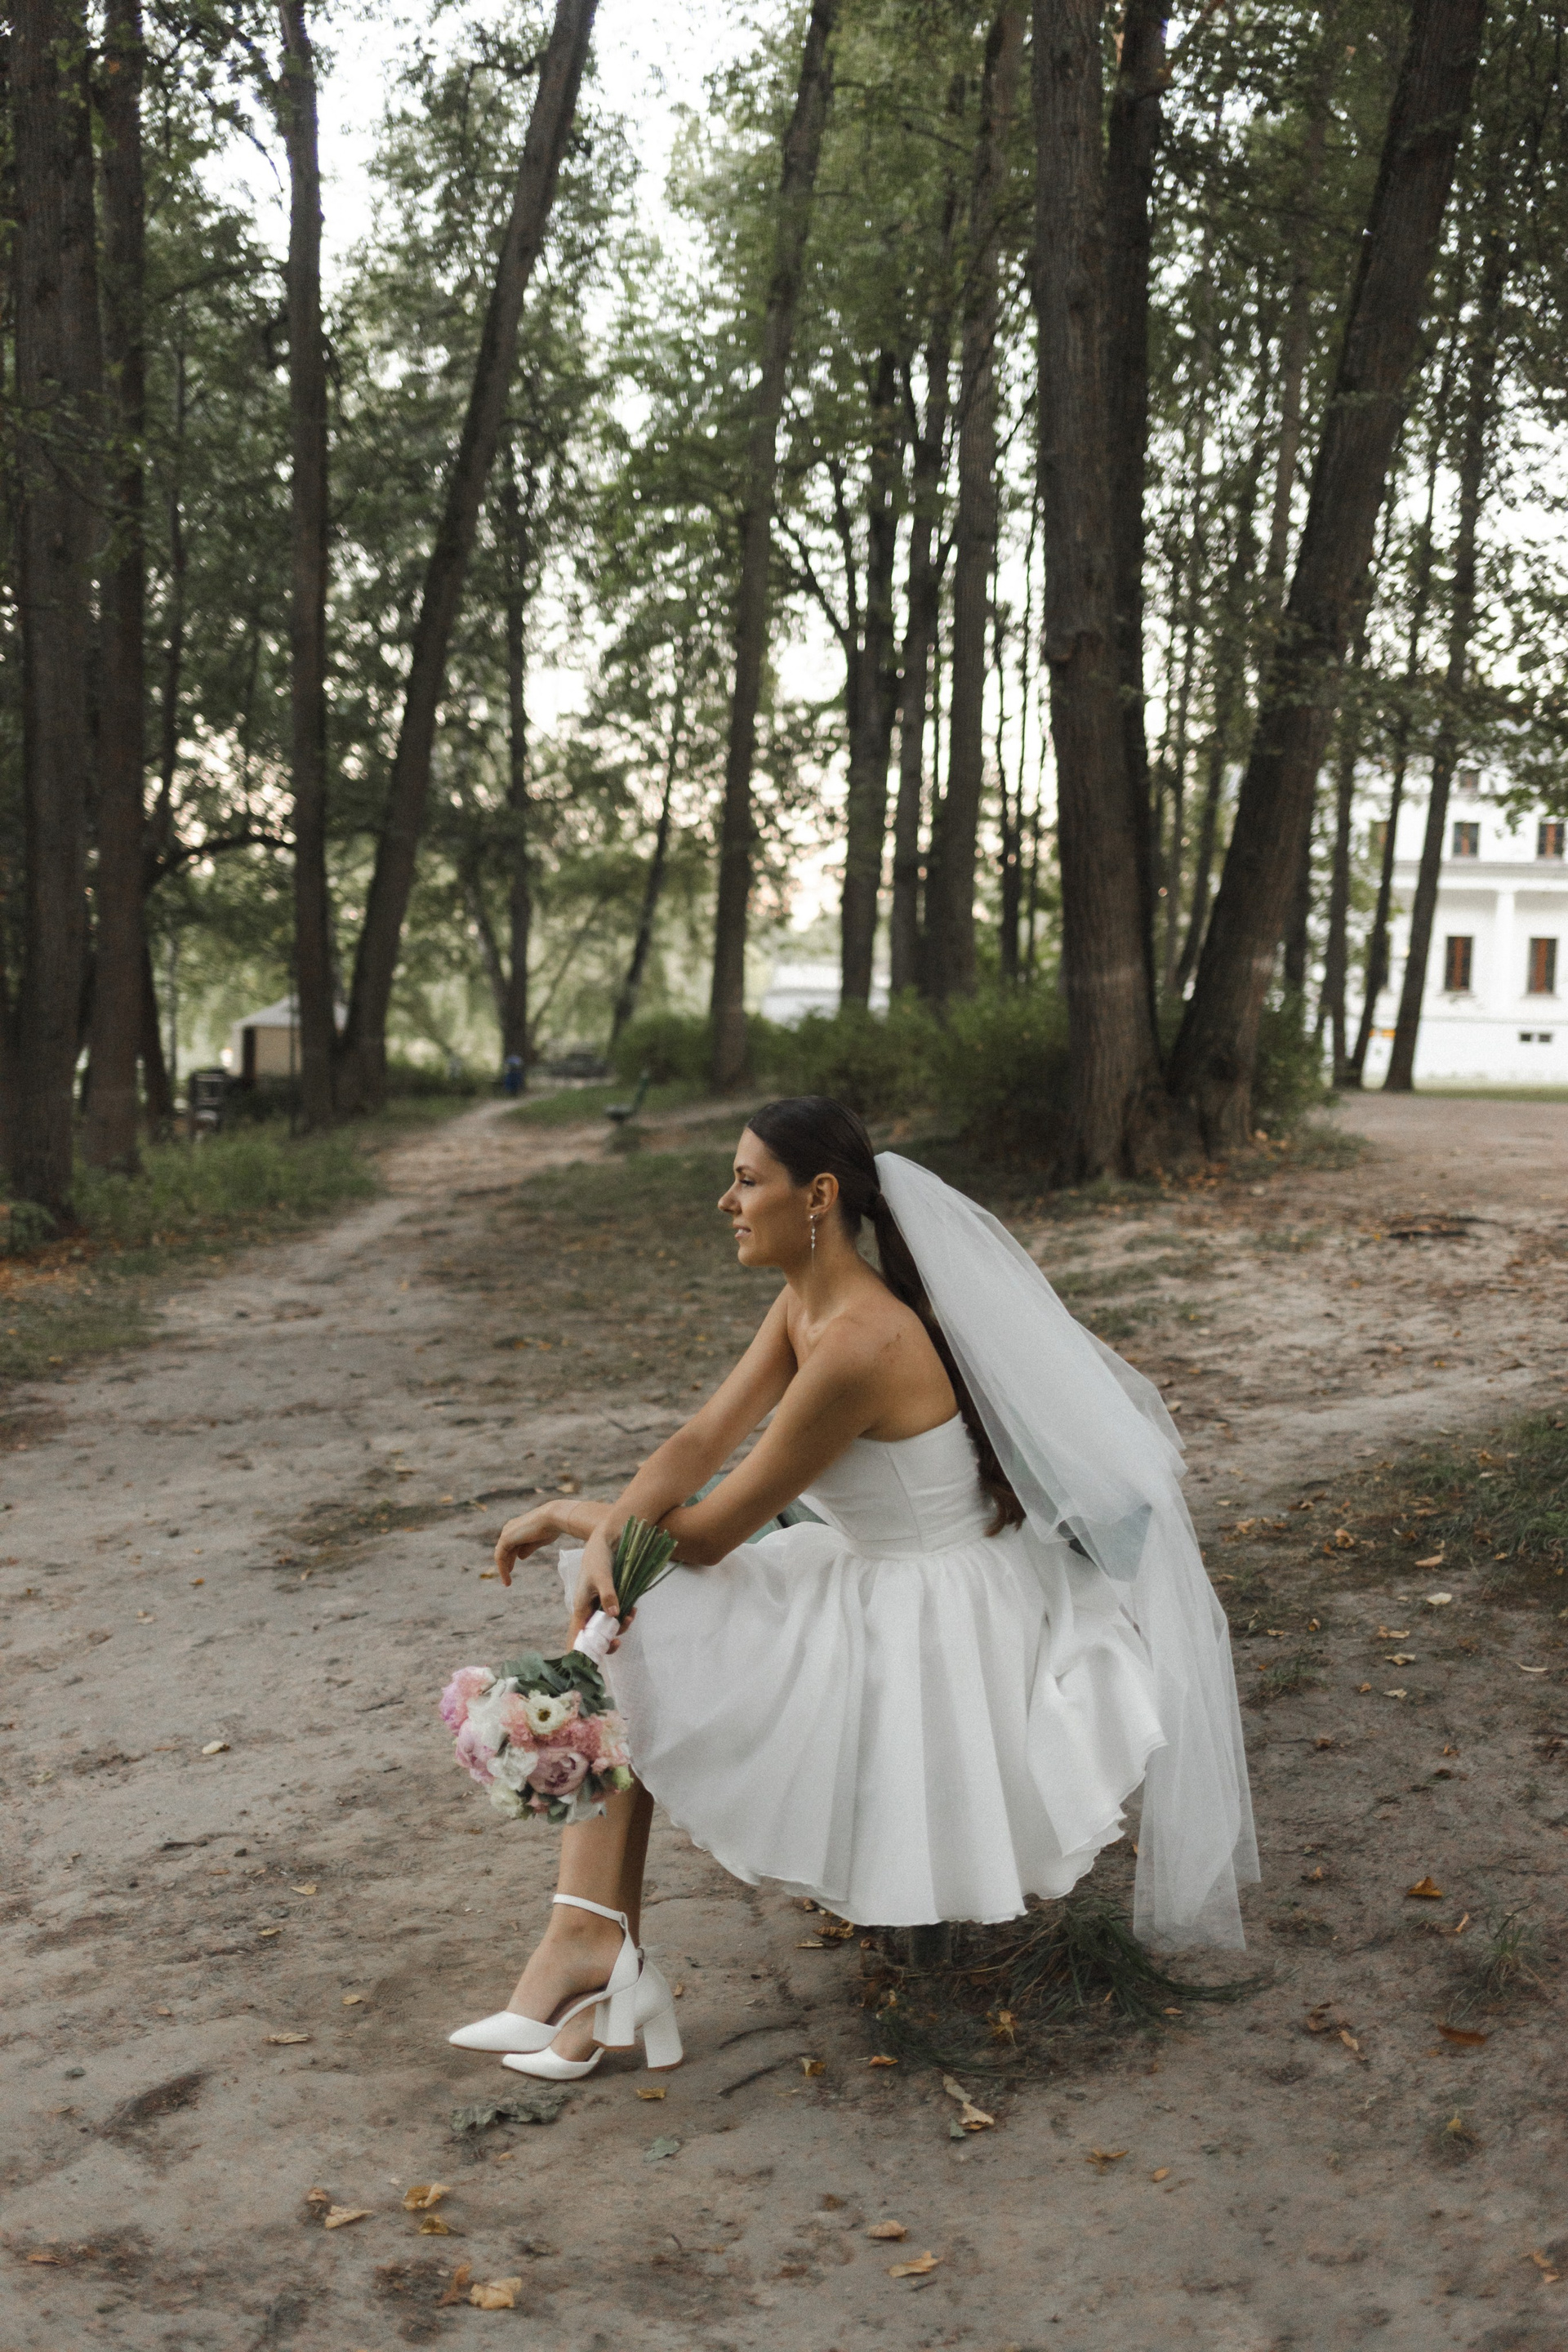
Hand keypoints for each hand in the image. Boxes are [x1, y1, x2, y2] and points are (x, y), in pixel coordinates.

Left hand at [494, 1503, 562, 1587]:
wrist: (553, 1518)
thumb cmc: (550, 1527)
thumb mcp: (538, 1541)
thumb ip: (528, 1548)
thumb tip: (520, 1557)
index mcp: (517, 1528)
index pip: (510, 1546)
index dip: (510, 1559)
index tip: (510, 1570)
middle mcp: (509, 1529)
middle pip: (504, 1551)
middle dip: (506, 1565)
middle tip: (507, 1579)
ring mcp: (507, 1533)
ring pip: (501, 1555)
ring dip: (503, 1570)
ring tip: (507, 1583)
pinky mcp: (506, 1539)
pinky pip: (500, 1557)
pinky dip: (503, 1568)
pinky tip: (507, 1577)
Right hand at [568, 1522, 624, 1648]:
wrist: (607, 1540)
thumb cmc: (598, 1557)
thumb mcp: (602, 1575)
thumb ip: (608, 1595)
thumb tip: (614, 1615)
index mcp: (580, 1608)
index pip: (576, 1637)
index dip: (580, 1652)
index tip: (589, 1663)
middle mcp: (589, 1610)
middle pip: (595, 1637)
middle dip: (607, 1641)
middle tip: (618, 1642)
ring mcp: (601, 1606)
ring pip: (609, 1627)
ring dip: (620, 1627)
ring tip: (631, 1615)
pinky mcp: (612, 1600)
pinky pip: (619, 1615)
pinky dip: (626, 1616)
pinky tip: (633, 1609)